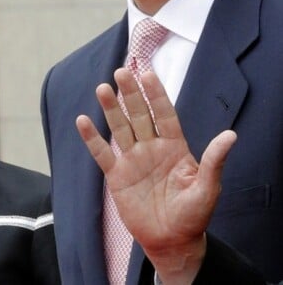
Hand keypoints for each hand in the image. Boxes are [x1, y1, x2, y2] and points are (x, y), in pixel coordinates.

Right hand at [76, 68, 236, 284]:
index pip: (164, 114)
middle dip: (131, 94)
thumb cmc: (193, 215)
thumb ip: (214, 161)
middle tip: (122, 72)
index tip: (148, 73)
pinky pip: (102, 154)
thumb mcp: (208, 189)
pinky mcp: (117, 175)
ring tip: (102, 88)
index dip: (156, 95)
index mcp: (174, 146)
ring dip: (110, 109)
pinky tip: (82, 121)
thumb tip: (231, 135)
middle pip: (139, 115)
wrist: (172, 242)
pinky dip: (92, 138)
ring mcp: (132, 159)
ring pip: (120, 128)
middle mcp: (151, 147)